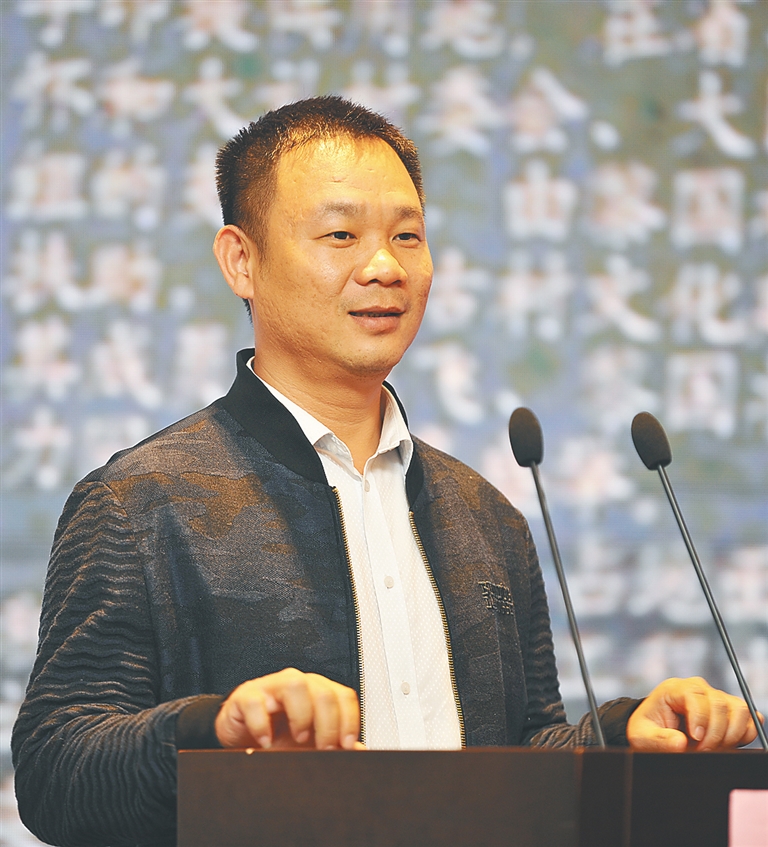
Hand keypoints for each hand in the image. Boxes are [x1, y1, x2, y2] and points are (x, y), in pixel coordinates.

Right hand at [215, 668, 362, 750]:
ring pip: (295, 683)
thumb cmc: (276, 734)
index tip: (348, 744)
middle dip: (328, 724)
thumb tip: (360, 750)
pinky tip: (266, 742)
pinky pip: (256, 702)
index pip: (342, 695)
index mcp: (315, 692)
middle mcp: (296, 685)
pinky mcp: (245, 697)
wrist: (240, 734)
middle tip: (323, 748)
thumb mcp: (308, 743)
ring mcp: (270, 687)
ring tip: (298, 738)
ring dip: (301, 715)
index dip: (349, 720)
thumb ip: (334, 743)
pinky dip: (262, 725)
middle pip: (323, 691)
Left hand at [626, 676, 762, 751]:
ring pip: (739, 709)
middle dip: (714, 733)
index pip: (695, 696)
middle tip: (702, 750)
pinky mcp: (730, 710)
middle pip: (720, 704)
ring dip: (731, 734)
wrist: (655, 729)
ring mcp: (716, 697)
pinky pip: (750, 717)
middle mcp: (698, 689)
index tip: (695, 739)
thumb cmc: (648, 729)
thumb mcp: (643, 736)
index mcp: (675, 689)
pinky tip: (728, 743)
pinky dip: (745, 733)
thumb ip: (659, 739)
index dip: (700, 719)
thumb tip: (680, 742)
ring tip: (714, 747)